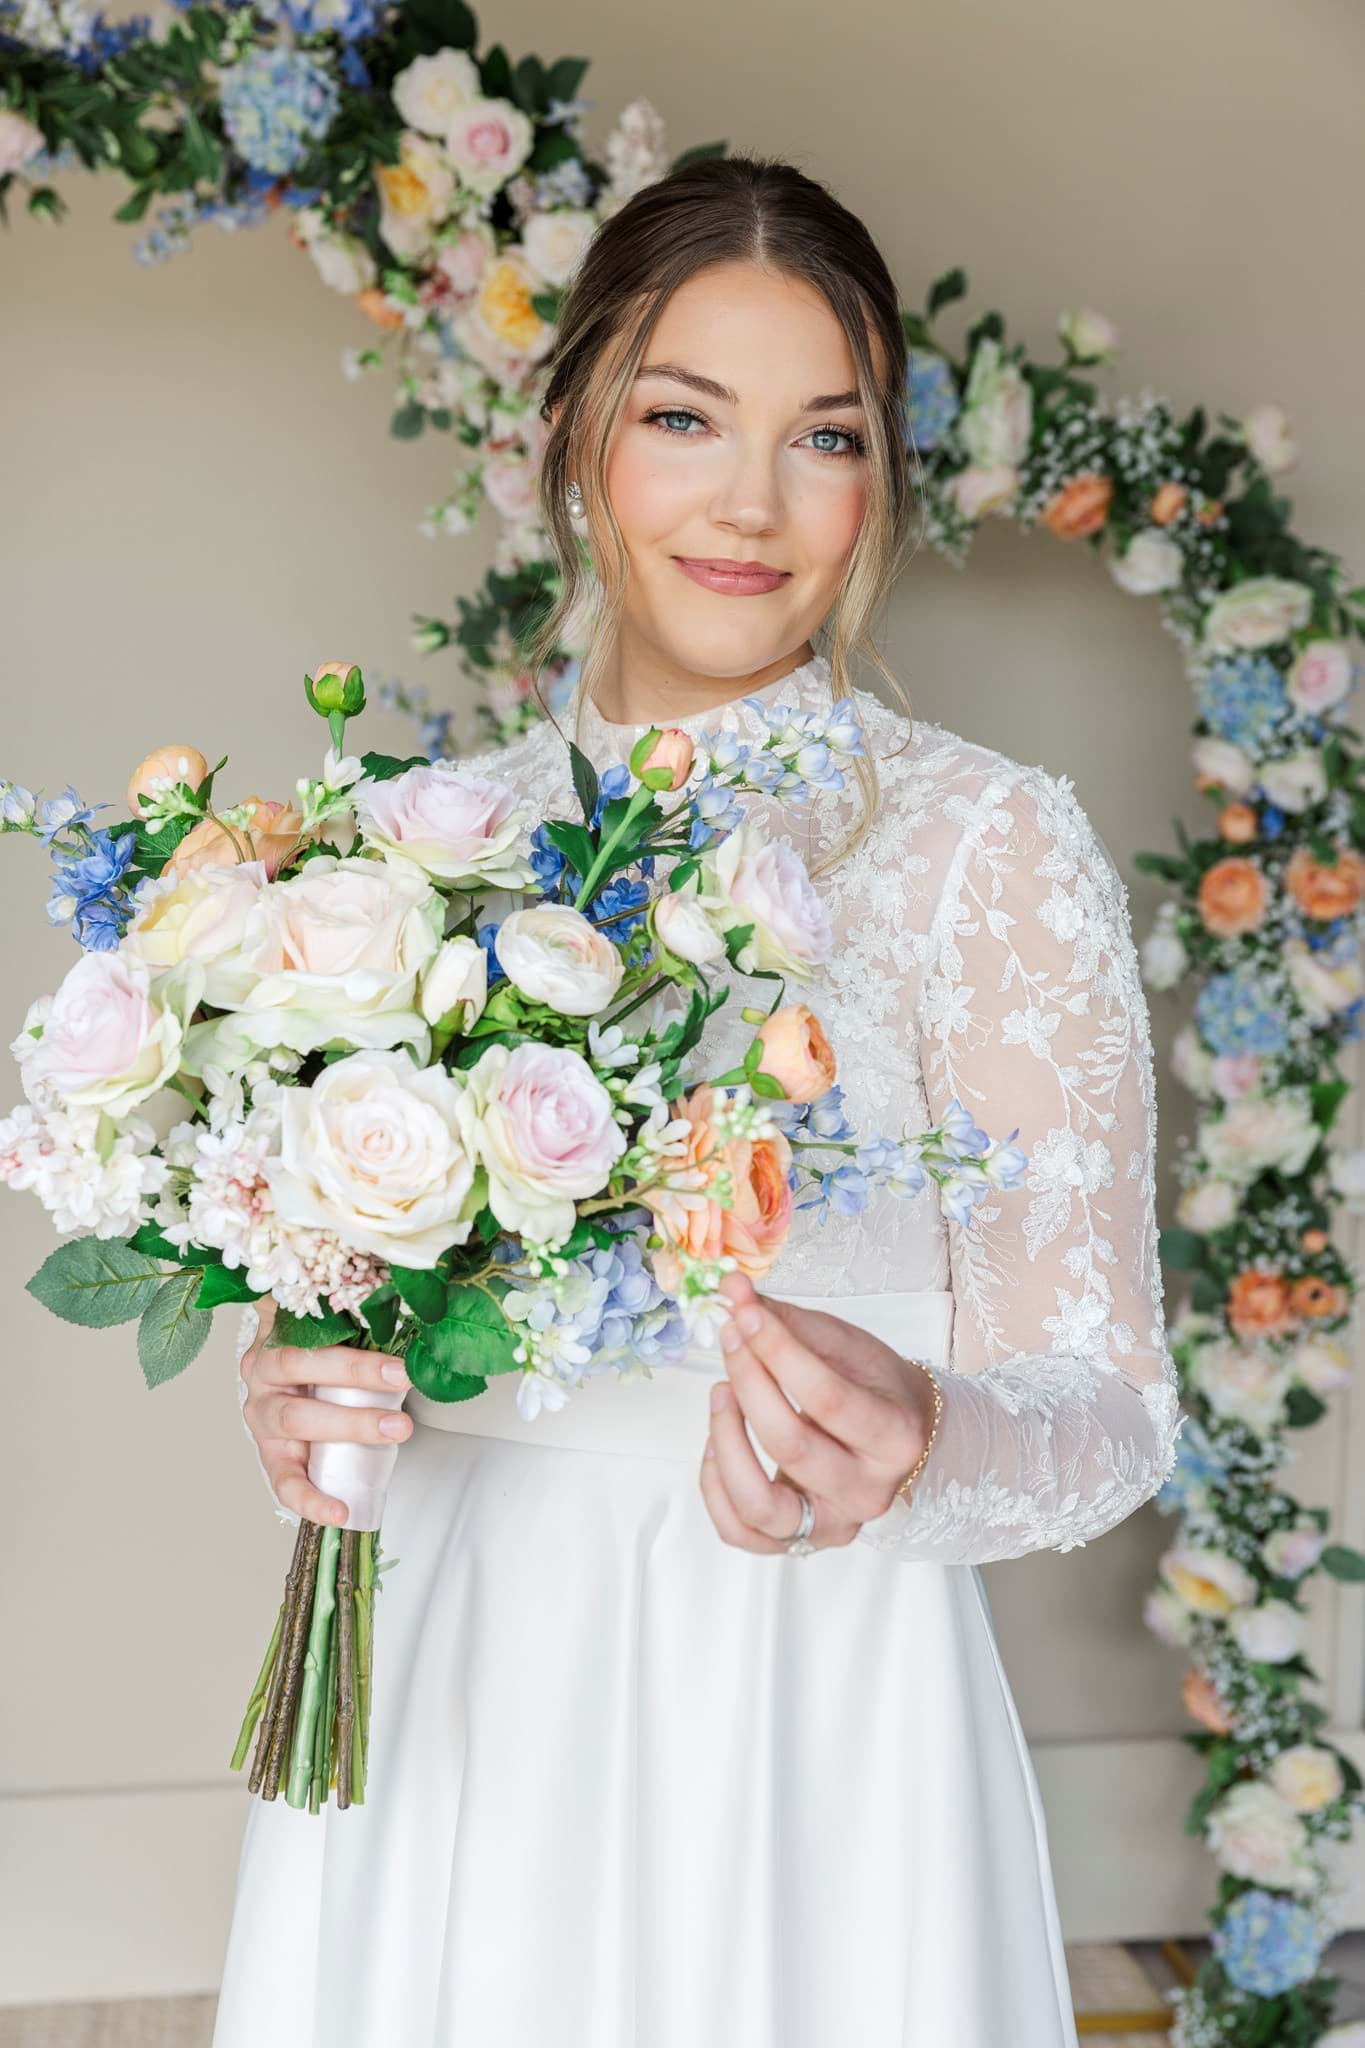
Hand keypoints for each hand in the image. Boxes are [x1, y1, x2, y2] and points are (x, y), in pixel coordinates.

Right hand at [240, 1295, 414, 1525]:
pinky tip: (338, 1513)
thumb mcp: (327, 1326)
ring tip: (396, 1431)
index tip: (398, 1363)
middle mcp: (261, 1373)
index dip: (351, 1350)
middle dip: (357, 1378)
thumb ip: (347, 1309)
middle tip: (403, 1388)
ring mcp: (262, 1414)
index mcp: (277, 1334)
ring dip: (351, 1426)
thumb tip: (395, 1283)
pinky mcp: (269, 1454)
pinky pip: (283, 1481)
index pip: (308, 1332)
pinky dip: (311, 1500)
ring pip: (297, 1419)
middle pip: (302, 1369)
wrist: (284, 1381)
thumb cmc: (315, 1353)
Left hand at [698, 1270, 937, 1555]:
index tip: (745, 1314)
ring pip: (759, 1504)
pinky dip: (714, 1486)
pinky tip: (716, 1442)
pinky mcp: (798, 1543)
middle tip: (730, 1340)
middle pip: (790, 1445)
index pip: (827, 1397)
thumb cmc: (872, 1385)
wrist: (898, 1436)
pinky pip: (739, 1531)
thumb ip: (789, 1321)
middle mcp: (869, 1492)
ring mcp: (833, 1526)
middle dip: (749, 1383)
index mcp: (895, 1438)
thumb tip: (731, 1291)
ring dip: (725, 1440)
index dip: (777, 1351)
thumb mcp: (845, 1344)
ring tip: (721, 1392)